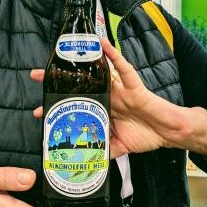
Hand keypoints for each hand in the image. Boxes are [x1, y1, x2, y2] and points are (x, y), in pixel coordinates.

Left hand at [31, 39, 206, 160]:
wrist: (169, 133)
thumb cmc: (147, 135)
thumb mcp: (118, 147)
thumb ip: (102, 150)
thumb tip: (85, 162)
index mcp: (103, 109)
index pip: (76, 105)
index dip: (58, 107)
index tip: (38, 110)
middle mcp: (108, 96)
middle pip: (80, 86)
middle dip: (59, 82)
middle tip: (36, 76)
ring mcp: (120, 89)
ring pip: (97, 73)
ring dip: (80, 63)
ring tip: (61, 55)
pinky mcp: (133, 85)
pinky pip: (122, 68)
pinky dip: (113, 55)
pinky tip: (101, 44)